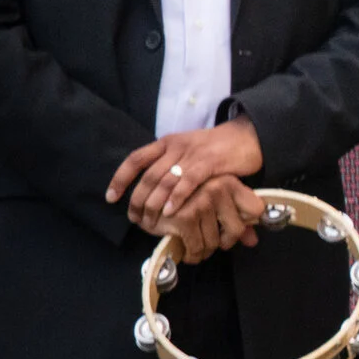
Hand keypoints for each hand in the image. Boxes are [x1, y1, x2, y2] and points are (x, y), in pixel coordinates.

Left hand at [109, 119, 264, 231]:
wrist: (247, 136)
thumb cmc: (216, 148)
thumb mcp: (187, 150)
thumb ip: (170, 165)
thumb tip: (151, 191)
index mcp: (167, 142)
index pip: (135, 159)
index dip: (120, 179)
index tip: (111, 198)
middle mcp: (176, 146)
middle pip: (148, 175)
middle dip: (137, 200)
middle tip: (134, 219)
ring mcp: (193, 153)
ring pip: (165, 180)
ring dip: (154, 203)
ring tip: (150, 221)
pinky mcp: (210, 162)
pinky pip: (188, 181)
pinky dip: (177, 197)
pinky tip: (171, 212)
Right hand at [154, 175, 265, 264]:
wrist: (149, 197)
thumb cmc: (186, 200)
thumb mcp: (215, 202)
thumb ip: (237, 220)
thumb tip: (253, 241)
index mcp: (230, 182)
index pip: (256, 209)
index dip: (248, 223)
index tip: (234, 227)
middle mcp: (218, 189)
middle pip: (237, 230)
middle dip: (224, 242)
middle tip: (213, 244)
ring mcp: (201, 202)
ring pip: (215, 242)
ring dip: (206, 251)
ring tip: (199, 249)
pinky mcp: (184, 217)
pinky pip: (197, 247)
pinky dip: (193, 255)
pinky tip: (189, 253)